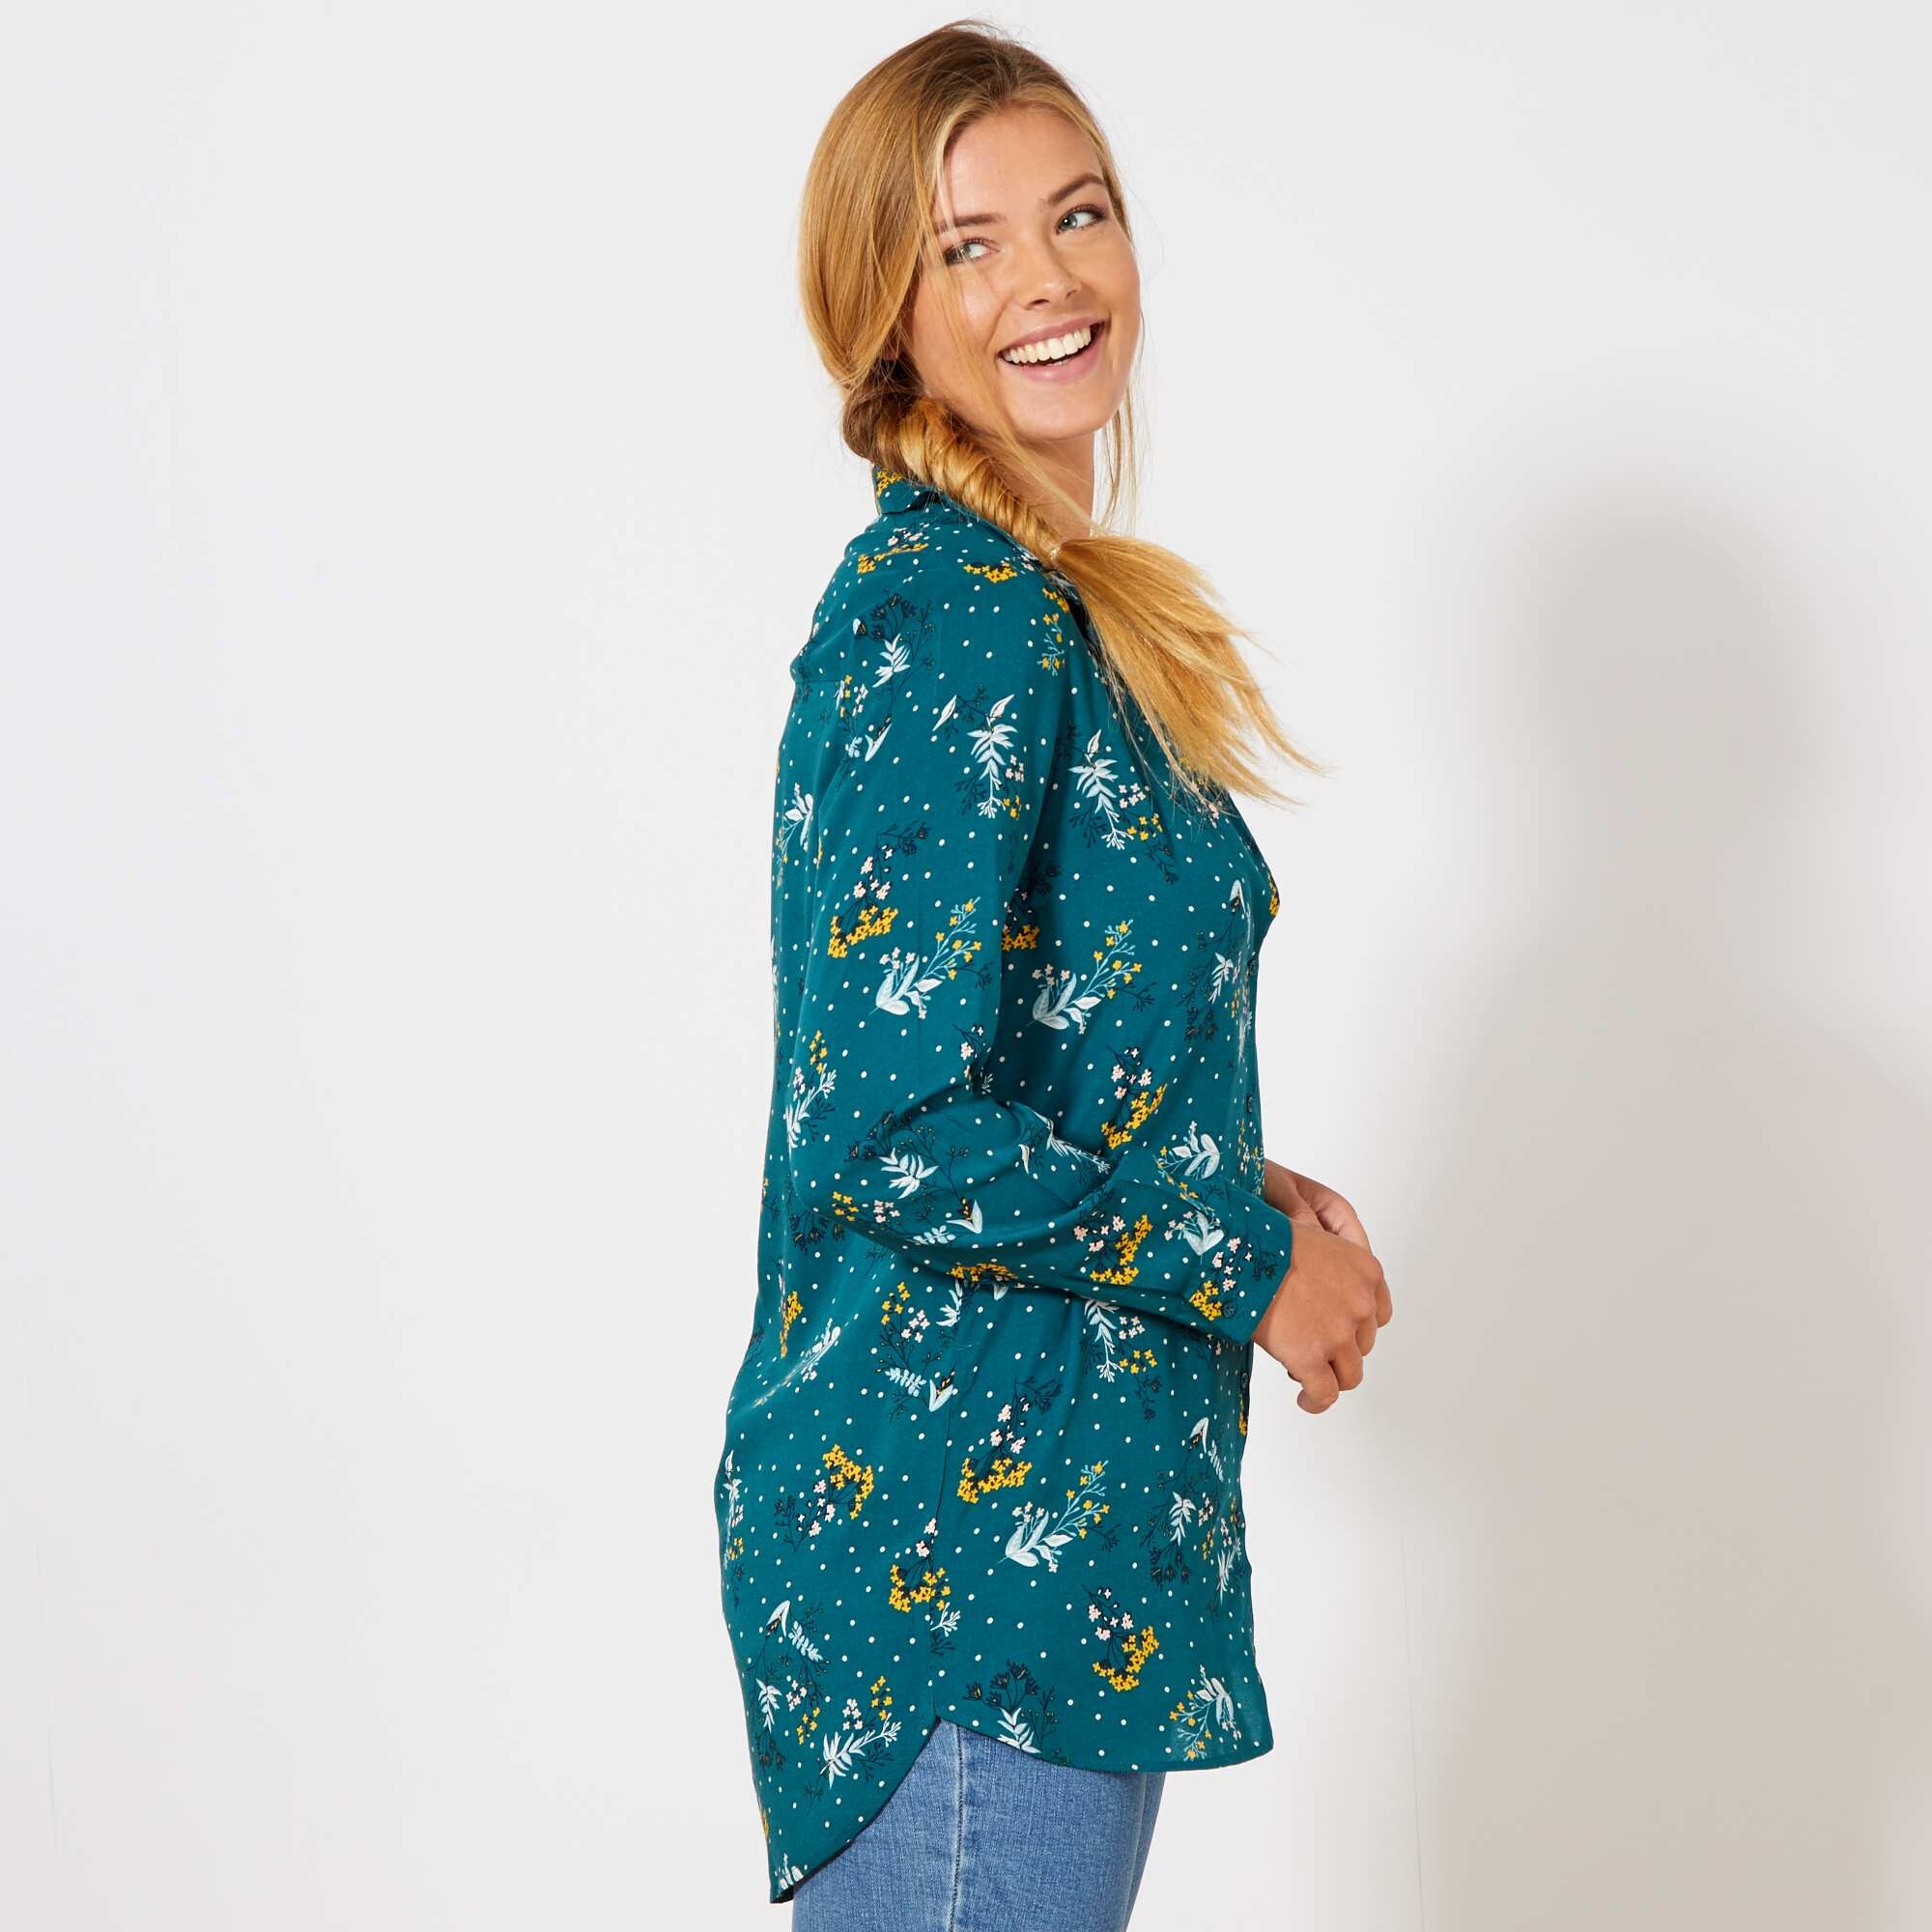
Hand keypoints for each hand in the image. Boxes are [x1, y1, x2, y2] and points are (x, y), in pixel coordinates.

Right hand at [1253, 1161, 1391, 1413]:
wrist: (1242, 1255)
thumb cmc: (1263, 1240)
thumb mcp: (1310, 1236)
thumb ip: (1326, 1263)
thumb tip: (1314, 1283)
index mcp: (1365, 1270)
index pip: (1379, 1313)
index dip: (1357, 1327)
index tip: (1338, 1332)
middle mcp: (1360, 1304)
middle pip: (1362, 1344)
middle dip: (1339, 1350)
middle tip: (1311, 1349)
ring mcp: (1339, 1334)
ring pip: (1350, 1374)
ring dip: (1331, 1377)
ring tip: (1309, 1378)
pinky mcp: (1313, 1359)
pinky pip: (1325, 1394)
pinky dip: (1316, 1401)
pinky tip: (1305, 1401)